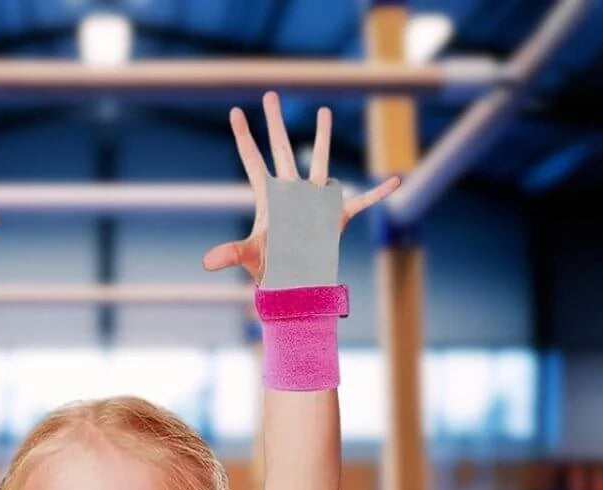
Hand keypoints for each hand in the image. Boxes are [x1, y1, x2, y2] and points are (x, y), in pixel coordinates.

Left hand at [202, 92, 400, 283]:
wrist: (292, 283)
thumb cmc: (269, 269)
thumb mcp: (249, 258)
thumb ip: (230, 254)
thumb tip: (206, 262)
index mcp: (269, 198)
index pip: (253, 161)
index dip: (244, 137)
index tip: (235, 111)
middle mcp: (291, 192)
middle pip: (282, 150)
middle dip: (276, 123)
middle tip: (271, 93)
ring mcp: (314, 201)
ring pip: (320, 162)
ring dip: (323, 138)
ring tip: (323, 111)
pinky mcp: (336, 216)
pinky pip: (361, 201)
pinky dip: (377, 193)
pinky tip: (395, 181)